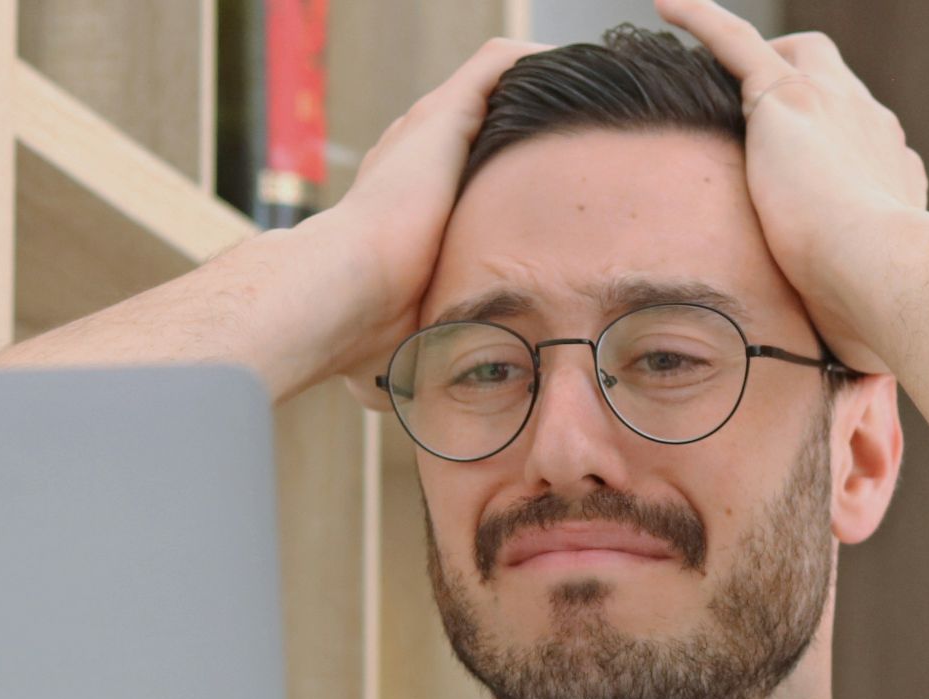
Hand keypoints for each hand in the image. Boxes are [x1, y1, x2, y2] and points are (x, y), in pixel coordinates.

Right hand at [317, 37, 547, 408]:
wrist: (337, 299)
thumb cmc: (364, 340)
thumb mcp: (403, 352)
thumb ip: (419, 361)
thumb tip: (418, 405)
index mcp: (400, 209)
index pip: (454, 180)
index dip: (497, 183)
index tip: (540, 201)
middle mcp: (410, 161)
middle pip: (476, 128)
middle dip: (527, 134)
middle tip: (584, 144)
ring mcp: (423, 134)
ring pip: (491, 90)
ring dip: (538, 93)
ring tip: (590, 97)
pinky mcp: (441, 117)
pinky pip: (498, 67)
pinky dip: (534, 63)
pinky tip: (576, 70)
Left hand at [655, 0, 928, 375]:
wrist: (889, 278)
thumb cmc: (884, 317)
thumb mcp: (867, 320)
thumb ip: (852, 329)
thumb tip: (851, 379)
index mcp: (892, 178)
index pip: (861, 147)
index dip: (833, 154)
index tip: (810, 176)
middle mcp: (871, 129)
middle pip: (834, 90)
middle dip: (804, 94)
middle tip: (765, 116)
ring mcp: (832, 108)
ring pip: (791, 58)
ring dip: (754, 56)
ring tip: (710, 55)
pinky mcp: (785, 99)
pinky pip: (735, 43)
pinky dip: (701, 19)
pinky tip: (665, 3)